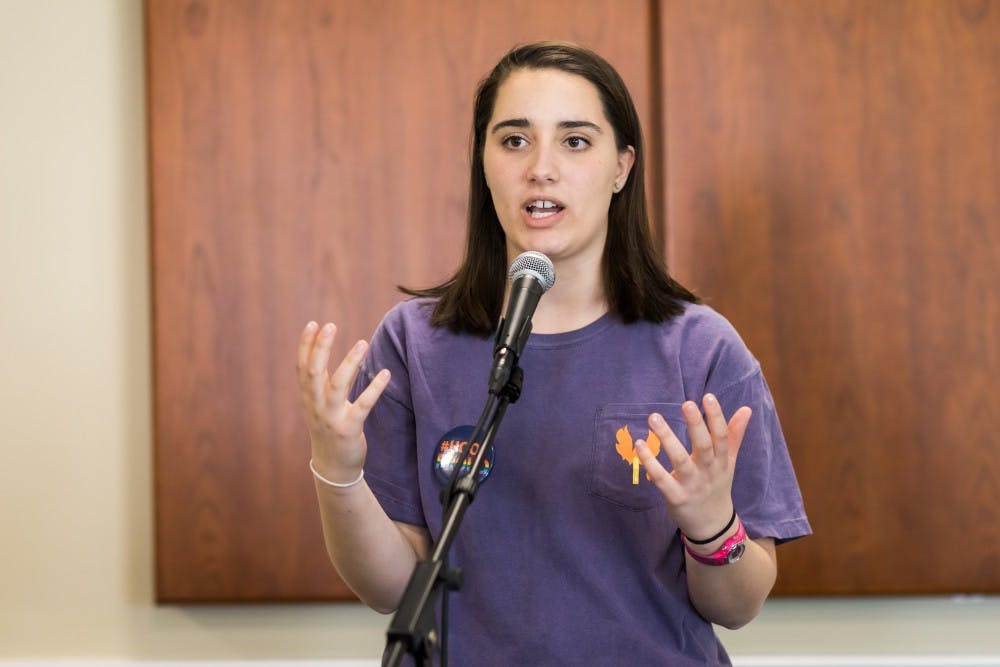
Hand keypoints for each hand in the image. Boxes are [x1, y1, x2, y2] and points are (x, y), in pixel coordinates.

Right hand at [295, 321, 390, 483]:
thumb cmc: (328, 429)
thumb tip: (319, 349)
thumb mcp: (318, 404)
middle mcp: (316, 406)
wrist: (333, 468)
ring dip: (350, 362)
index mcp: (308, 399)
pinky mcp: (349, 429)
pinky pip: (363, 405)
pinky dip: (374, 388)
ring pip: (337, 386)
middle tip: (329, 325)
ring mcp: (331, 418)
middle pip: (313, 373)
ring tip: (362, 342)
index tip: (313, 324)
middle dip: (320, 348)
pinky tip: (385, 373)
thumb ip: (318, 381)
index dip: (305, 346)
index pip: (301, 368)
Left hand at [635, 394, 751, 539]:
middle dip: (696, 425)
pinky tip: (640, 445)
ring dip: (667, 439)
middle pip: (704, 447)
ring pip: (680, 461)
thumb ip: (734, 435)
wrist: (712, 526)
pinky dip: (650, 463)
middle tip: (687, 403)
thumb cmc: (717, 486)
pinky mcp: (675, 498)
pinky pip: (662, 479)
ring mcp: (692, 486)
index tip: (708, 396)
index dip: (716, 417)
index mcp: (722, 461)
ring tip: (654, 418)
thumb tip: (746, 409)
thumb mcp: (729, 462)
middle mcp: (708, 472)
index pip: (721, 437)